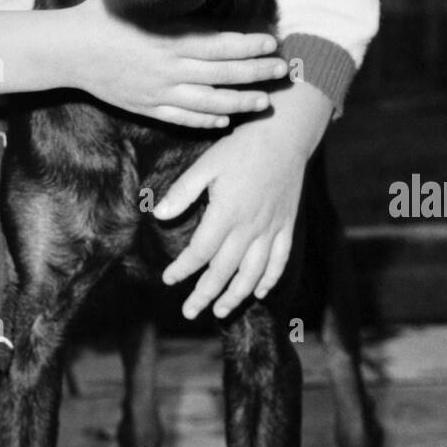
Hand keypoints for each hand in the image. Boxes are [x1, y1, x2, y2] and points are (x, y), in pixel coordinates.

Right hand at [62, 0, 286, 128]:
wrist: (65, 51)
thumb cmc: (100, 17)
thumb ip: (171, 1)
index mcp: (168, 41)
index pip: (220, 45)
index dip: (249, 46)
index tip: (272, 43)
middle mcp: (168, 70)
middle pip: (222, 75)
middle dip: (256, 74)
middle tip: (282, 72)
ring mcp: (158, 93)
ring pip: (208, 103)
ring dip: (239, 103)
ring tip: (263, 103)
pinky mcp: (145, 107)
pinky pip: (182, 118)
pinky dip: (205, 121)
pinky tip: (224, 121)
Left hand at [152, 83, 332, 317]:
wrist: (284, 135)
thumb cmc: (240, 147)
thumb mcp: (206, 164)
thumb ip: (183, 192)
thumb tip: (160, 216)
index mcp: (226, 213)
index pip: (200, 252)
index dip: (182, 268)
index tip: (168, 278)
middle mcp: (250, 227)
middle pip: (224, 270)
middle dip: (205, 294)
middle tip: (189, 311)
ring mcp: (271, 228)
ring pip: (253, 273)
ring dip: (236, 295)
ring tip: (220, 311)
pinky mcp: (287, 225)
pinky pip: (280, 260)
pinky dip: (270, 280)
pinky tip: (259, 293)